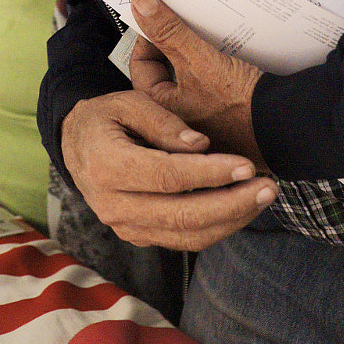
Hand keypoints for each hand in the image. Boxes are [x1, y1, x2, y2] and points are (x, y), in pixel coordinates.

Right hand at [62, 90, 276, 250]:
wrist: (75, 145)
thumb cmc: (105, 117)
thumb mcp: (128, 102)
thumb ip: (162, 120)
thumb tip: (201, 145)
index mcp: (106, 166)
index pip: (167, 176)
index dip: (210, 173)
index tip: (245, 164)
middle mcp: (112, 204)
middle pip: (181, 215)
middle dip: (232, 204)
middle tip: (267, 188)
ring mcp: (124, 226)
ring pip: (186, 236)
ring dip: (231, 220)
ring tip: (261, 198)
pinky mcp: (138, 236)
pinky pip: (182, 241)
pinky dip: (215, 227)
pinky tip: (238, 207)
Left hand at [128, 0, 265, 168]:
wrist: (290, 127)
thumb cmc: (242, 107)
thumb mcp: (199, 61)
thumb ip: (168, 32)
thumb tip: (141, 4)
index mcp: (163, 112)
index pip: (141, 66)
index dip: (148, 38)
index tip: (158, 18)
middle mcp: (181, 119)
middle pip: (168, 69)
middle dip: (174, 43)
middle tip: (181, 21)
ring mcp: (207, 119)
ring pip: (193, 74)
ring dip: (198, 53)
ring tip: (206, 32)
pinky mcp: (230, 115)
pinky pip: (215, 82)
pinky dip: (219, 65)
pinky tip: (230, 50)